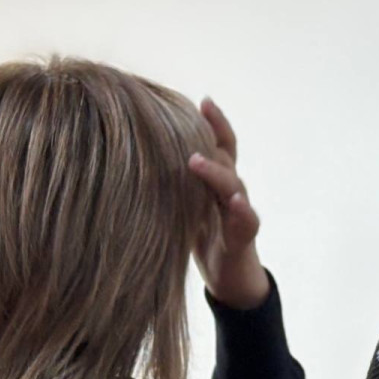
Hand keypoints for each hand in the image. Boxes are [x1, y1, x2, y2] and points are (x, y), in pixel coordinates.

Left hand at [188, 99, 268, 310]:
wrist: (230, 279)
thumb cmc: (202, 237)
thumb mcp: (184, 205)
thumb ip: (173, 183)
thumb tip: (131, 160)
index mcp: (216, 181)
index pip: (219, 144)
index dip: (213, 121)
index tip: (201, 99)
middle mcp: (231, 191)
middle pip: (226, 156)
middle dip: (212, 134)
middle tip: (194, 113)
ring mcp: (239, 213)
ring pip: (234, 184)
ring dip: (216, 172)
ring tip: (197, 161)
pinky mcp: (243, 239)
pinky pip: (246, 221)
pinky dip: (242, 210)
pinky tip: (235, 201)